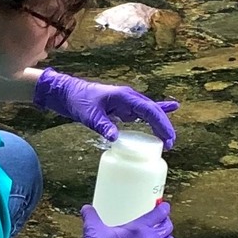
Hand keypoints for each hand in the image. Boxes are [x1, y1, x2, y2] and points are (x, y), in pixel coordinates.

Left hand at [33, 69, 178, 146]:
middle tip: (169, 144)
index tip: (167, 138)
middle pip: (153, 111)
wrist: (67, 93)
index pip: (149, 110)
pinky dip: (155, 113)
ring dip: (160, 124)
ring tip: (168, 140)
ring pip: (150, 112)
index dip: (161, 123)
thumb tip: (115, 138)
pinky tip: (170, 108)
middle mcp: (129, 98)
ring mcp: (127, 102)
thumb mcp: (89, 115)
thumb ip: (102, 125)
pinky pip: (142, 112)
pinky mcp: (123, 108)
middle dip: (164, 127)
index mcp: (124, 96)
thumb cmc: (78, 100)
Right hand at [69, 202, 175, 237]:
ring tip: (160, 236)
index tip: (163, 206)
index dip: (163, 208)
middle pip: (167, 228)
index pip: (159, 215)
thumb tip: (86, 208)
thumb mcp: (94, 229)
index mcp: (138, 228)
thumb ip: (91, 215)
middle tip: (161, 220)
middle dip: (166, 222)